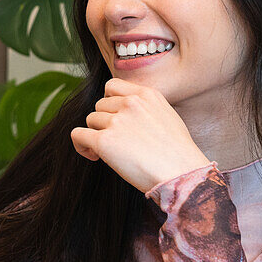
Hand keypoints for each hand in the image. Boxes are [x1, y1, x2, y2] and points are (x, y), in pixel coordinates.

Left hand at [69, 78, 211, 192]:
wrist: (183, 175)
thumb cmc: (178, 155)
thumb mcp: (167, 117)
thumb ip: (145, 108)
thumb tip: (124, 113)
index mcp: (147, 94)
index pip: (112, 85)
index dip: (109, 101)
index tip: (115, 116)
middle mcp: (131, 103)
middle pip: (100, 104)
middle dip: (104, 121)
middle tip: (116, 140)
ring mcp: (117, 121)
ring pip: (91, 120)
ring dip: (96, 134)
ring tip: (108, 151)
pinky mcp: (105, 141)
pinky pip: (78, 135)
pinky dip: (81, 145)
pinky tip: (93, 155)